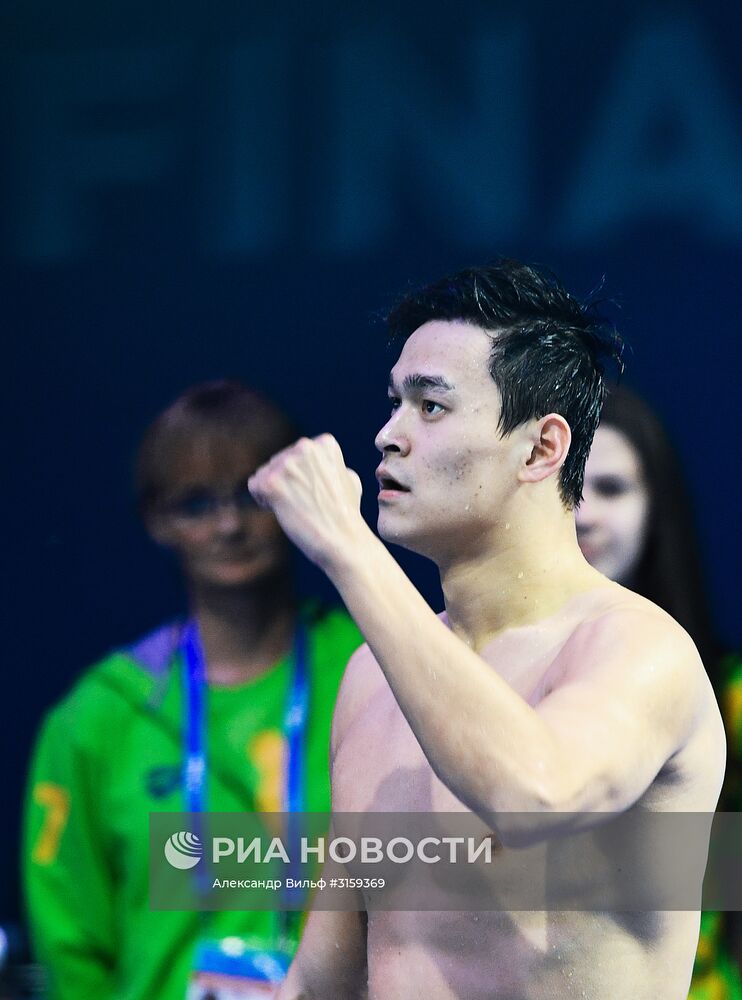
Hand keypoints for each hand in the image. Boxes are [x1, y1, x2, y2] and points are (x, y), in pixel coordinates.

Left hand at [248, 434, 367, 570]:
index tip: (316, 492)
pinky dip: (264, 500)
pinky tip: (282, 509)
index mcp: (324, 443)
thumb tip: (316, 458)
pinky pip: (255, 485)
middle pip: (279, 461)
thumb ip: (327, 464)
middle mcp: (305, 446)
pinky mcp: (271, 482)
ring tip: (296, 507)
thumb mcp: (346, 477)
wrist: (343, 539)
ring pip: (265, 473)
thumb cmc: (345, 513)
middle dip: (286, 483)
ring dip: (275, 492)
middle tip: (306, 503)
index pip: (297, 453)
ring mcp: (287, 464)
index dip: (302, 475)